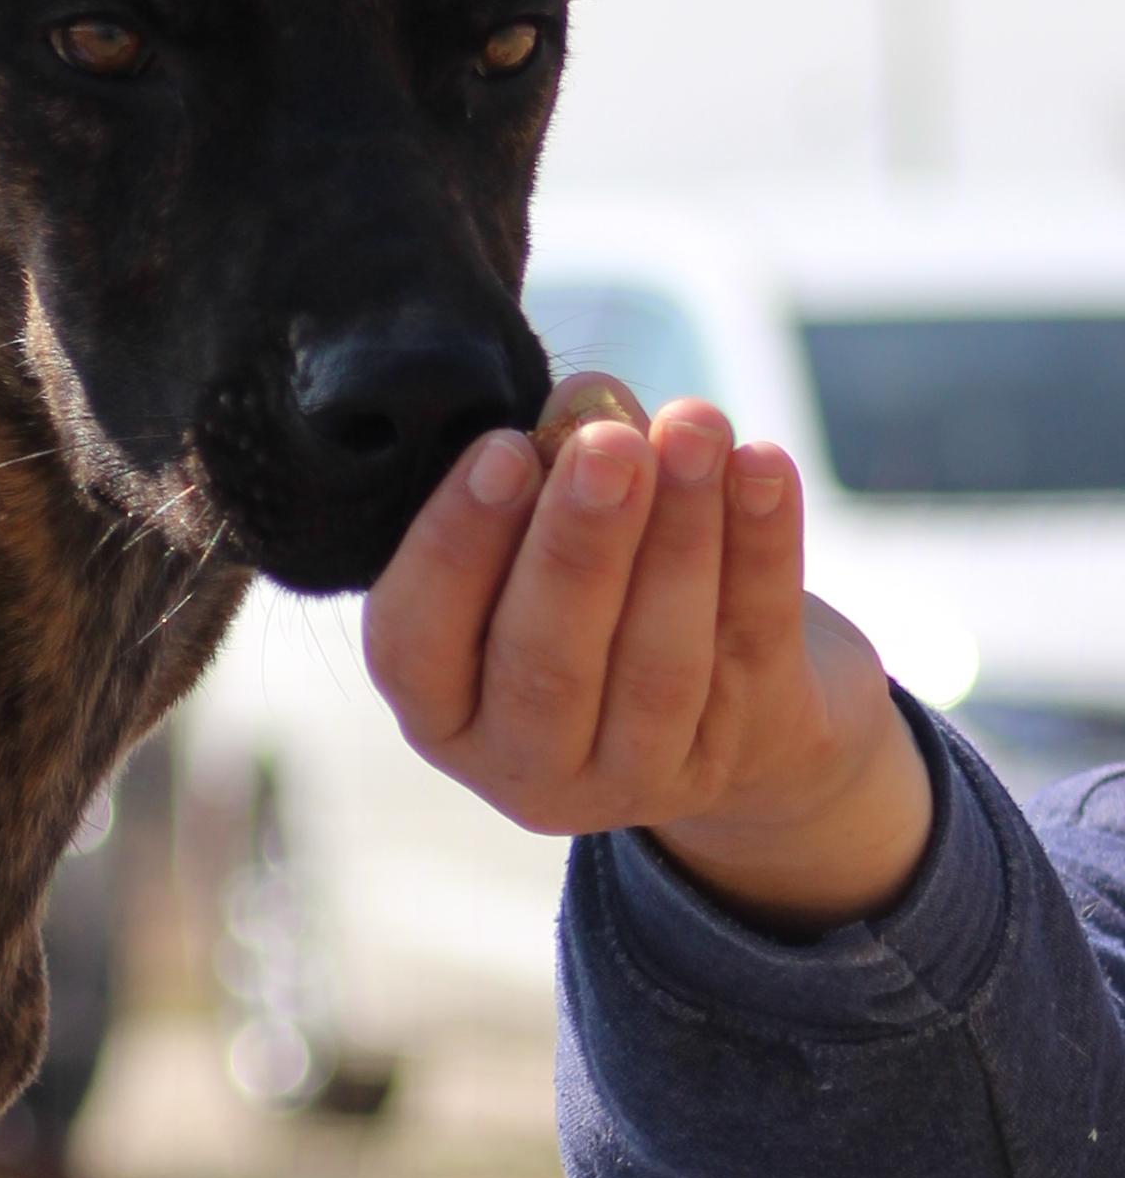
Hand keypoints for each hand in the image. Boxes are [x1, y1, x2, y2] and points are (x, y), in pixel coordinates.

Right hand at [361, 372, 934, 927]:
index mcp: (444, 712)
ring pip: (658, 662)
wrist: (741, 711)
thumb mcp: (549, 552)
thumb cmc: (605, 603)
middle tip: (608, 442)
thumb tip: (587, 400)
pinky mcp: (748, 752)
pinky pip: (754, 642)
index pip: (415, 642)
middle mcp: (527, 764)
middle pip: (544, 662)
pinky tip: (762, 466)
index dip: (454, 547)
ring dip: (679, 533)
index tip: (504, 451)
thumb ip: (552, 480)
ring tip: (694, 427)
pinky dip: (763, 548)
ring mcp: (640, 778)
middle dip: (578, 542)